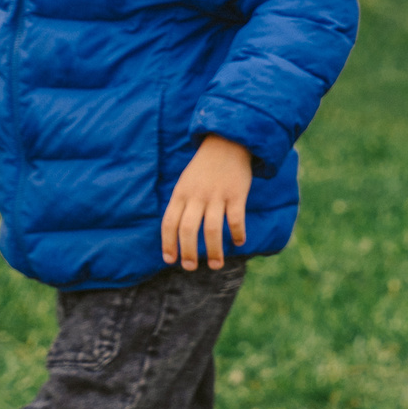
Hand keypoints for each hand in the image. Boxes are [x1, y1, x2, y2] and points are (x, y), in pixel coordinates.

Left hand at [162, 134, 252, 268]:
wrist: (228, 141)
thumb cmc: (204, 168)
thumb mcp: (185, 182)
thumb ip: (181, 204)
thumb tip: (177, 234)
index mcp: (181, 193)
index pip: (169, 223)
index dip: (168, 244)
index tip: (170, 260)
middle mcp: (197, 195)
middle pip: (188, 230)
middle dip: (188, 253)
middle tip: (191, 267)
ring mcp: (217, 195)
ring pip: (212, 229)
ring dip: (214, 251)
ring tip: (216, 265)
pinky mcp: (237, 193)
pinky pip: (236, 219)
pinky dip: (237, 233)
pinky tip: (239, 242)